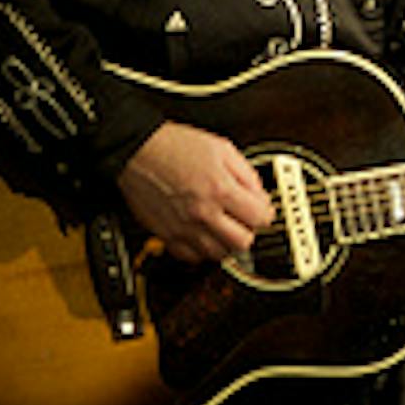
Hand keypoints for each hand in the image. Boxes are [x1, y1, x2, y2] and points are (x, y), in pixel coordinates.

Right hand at [117, 121, 273, 262]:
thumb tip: (259, 195)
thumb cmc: (175, 146)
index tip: (262, 209)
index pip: (259, 218)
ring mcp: (183, 227)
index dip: (266, 213)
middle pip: (242, 243)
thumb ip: (246, 174)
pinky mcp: (165, 235)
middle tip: (244, 220)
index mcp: (219, 189)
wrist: (138, 150)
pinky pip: (191, 258)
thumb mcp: (222, 149)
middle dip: (248, 231)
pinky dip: (202, 251)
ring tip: (224, 227)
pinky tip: (204, 235)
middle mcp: (202, 213)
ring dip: (226, 243)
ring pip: (218, 254)